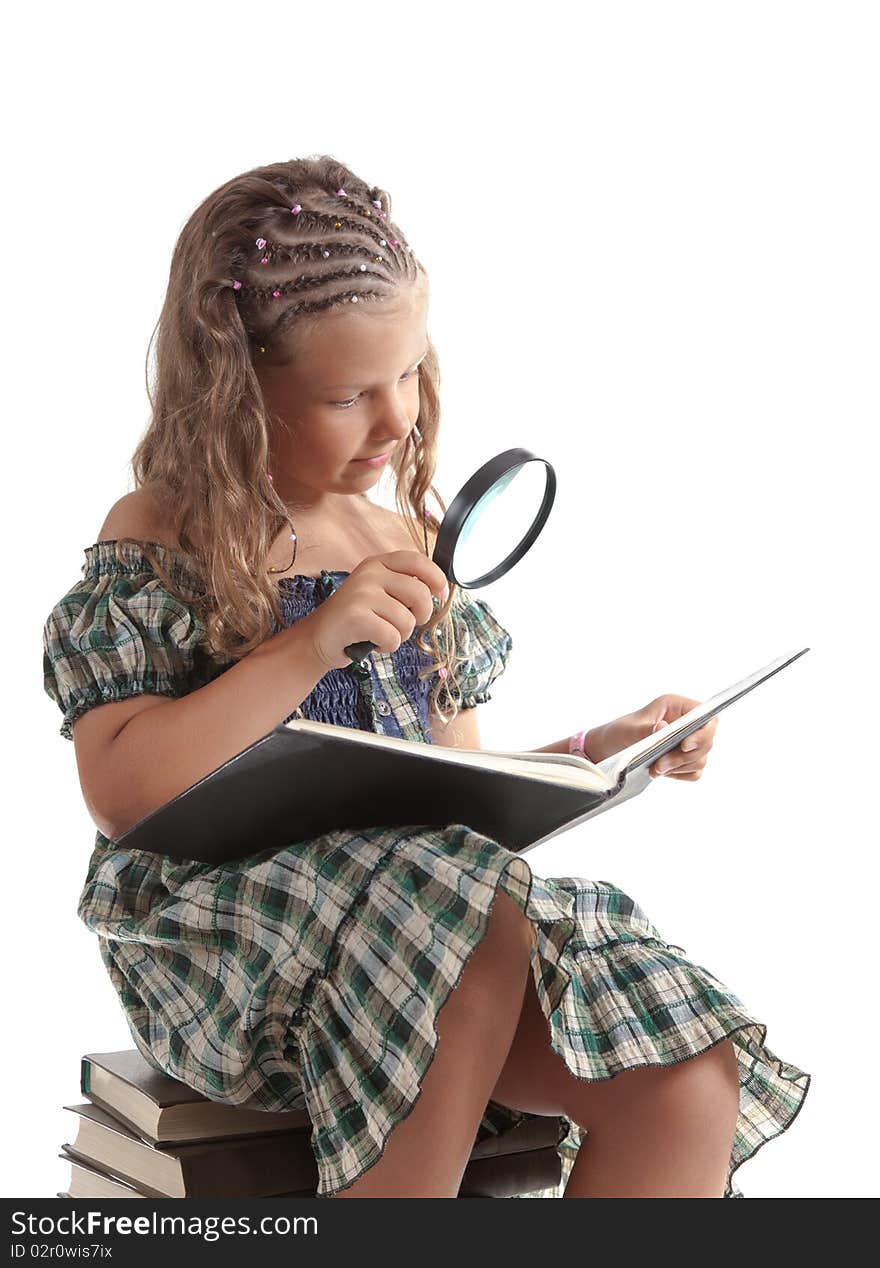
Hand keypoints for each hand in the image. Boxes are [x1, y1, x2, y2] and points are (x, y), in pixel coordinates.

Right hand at [302, 550, 448, 670]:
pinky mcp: (355, 616)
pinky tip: (374, 643)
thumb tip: (439, 590)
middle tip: (405, 624)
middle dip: (421, 616)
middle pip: (420, 593)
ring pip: (407, 620)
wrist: (318, 638)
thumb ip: (404, 586)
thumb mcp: (379, 592)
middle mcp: (370, 573)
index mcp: (378, 563)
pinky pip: (392, 636)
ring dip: (401, 635)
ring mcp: (361, 593)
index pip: (418, 561)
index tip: (440, 595)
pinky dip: (388, 646)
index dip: (437, 578)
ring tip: (383, 634)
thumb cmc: (357, 618)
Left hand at [585, 694, 717, 780]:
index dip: (702, 731)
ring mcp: (688, 741)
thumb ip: (645, 730)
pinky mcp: (685, 760)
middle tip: (660, 765)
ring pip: (701, 758)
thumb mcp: (627, 730)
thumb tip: (663, 727)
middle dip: (684, 757)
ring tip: (655, 769)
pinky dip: (680, 774)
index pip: (705, 715)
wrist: (611, 749)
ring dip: (679, 767)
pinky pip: (694, 772)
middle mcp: (686, 722)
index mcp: (676, 706)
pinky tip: (662, 772)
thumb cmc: (619, 732)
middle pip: (706, 741)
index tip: (684, 745)